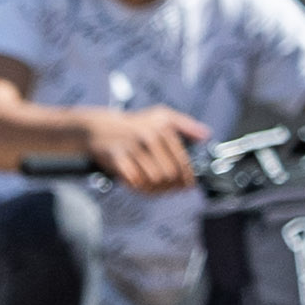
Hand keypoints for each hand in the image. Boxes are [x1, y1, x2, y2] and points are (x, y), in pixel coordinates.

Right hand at [86, 106, 211, 194]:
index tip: (188, 186)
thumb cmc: (133, 123)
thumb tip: (206, 135)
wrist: (98, 127)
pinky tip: (141, 185)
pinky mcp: (118, 158)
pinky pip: (135, 182)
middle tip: (170, 189)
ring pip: (154, 180)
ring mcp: (132, 148)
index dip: (188, 178)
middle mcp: (149, 137)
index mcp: (163, 129)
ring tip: (156, 188)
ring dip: (156, 188)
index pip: (182, 162)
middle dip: (172, 185)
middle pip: (170, 174)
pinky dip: (140, 187)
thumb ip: (186, 125)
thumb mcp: (161, 116)